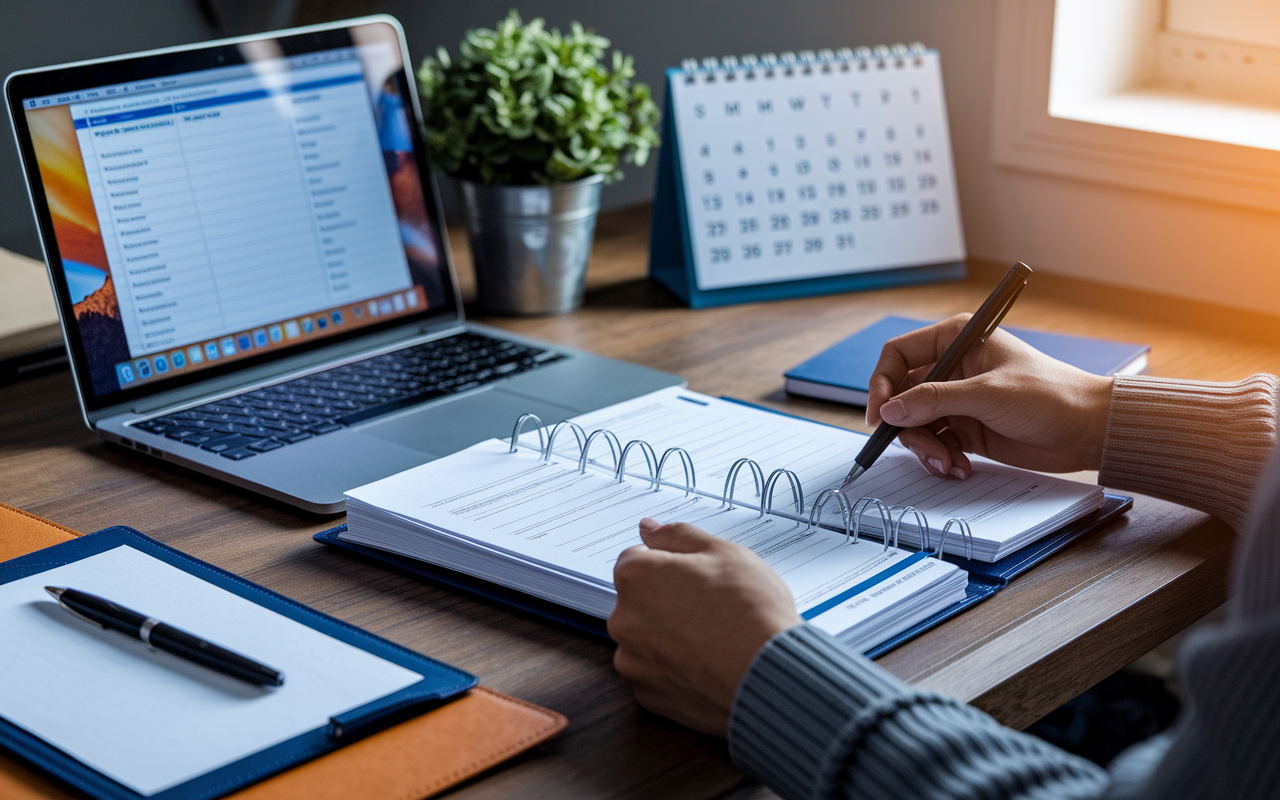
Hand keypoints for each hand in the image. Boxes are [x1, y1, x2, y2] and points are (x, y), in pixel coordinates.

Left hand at [608, 518, 801, 735]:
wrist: (771, 676)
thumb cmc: (751, 611)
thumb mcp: (723, 553)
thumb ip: (676, 536)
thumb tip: (648, 528)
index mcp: (636, 577)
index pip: (637, 560)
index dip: (671, 566)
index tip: (697, 578)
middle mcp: (623, 619)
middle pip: (640, 601)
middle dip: (667, 601)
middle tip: (711, 608)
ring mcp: (632, 661)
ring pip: (646, 639)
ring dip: (669, 638)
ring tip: (712, 640)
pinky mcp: (646, 696)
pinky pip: (656, 674)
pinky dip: (675, 670)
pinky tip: (707, 665)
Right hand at [866, 314, 1113, 476]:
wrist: (1088, 430)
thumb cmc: (1050, 395)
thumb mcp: (987, 394)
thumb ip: (934, 401)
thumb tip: (889, 411)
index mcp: (956, 340)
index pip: (898, 355)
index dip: (882, 384)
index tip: (880, 415)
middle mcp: (952, 368)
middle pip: (902, 395)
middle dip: (907, 426)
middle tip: (922, 448)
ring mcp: (958, 400)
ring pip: (916, 424)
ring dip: (926, 448)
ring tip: (948, 463)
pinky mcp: (967, 428)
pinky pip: (935, 443)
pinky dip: (941, 458)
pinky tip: (960, 467)